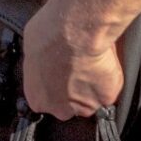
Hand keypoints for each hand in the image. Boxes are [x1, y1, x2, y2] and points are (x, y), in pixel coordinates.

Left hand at [21, 0, 124, 121]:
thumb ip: (39, 63)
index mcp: (37, 98)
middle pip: (68, 103)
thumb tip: (44, 56)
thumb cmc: (49, 34)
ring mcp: (84, 106)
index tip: (59, 69)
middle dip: (73, 86)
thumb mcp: (31, 47)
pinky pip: (109, 89)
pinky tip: (102, 60)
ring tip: (90, 59)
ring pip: (90, 98)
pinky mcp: (106, 99)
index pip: (46, 98)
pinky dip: (108, 76)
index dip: (54, 81)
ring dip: (91, 83)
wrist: (76, 31)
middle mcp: (59, 109)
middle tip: (75, 63)